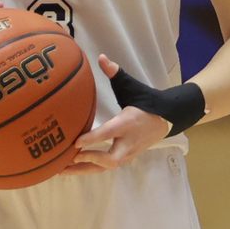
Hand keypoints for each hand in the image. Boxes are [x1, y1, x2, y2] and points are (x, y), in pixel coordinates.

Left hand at [63, 55, 173, 174]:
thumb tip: (101, 57)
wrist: (168, 117)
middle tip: (68, 158)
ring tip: (61, 171)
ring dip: (84, 169)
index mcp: (128, 123)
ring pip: (106, 167)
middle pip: (110, 159)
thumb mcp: (131, 86)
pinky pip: (106, 167)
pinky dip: (90, 168)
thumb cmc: (146, 100)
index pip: (108, 133)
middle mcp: (128, 142)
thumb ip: (115, 73)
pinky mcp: (126, 158)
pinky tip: (72, 168)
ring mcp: (128, 153)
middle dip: (89, 160)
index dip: (92, 139)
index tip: (75, 142)